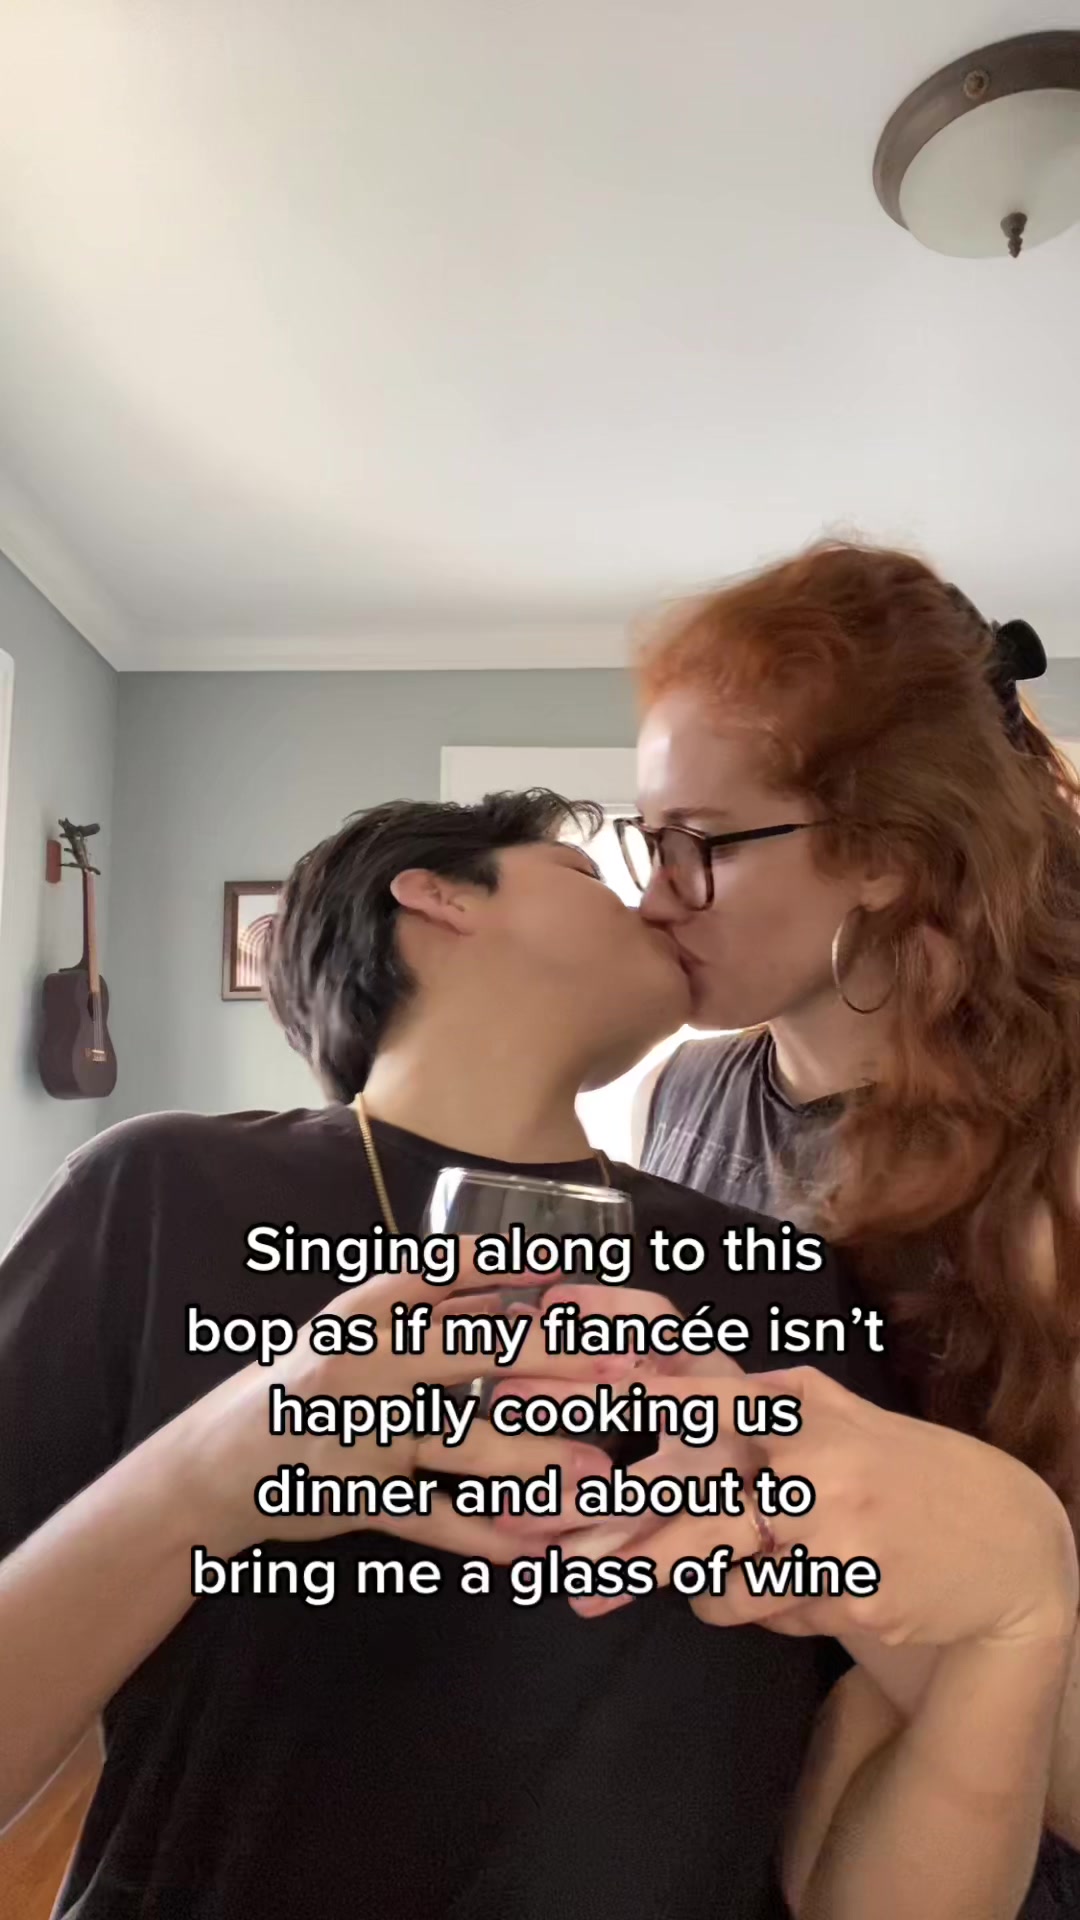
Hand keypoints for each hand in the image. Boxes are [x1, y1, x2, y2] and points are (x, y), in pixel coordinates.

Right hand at [172, 1252, 616, 1562]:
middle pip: (476, 1351)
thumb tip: (519, 1282)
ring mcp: (366, 1430)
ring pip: (466, 1443)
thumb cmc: (306, 1382)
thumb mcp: (355, 1327)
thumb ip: (432, 1306)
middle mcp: (370, 1360)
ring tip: (600, 1475)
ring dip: (538, 1462)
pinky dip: (486, 1536)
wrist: (218, 1463)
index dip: (514, 1271)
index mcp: (371, 1309)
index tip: (575, 1271)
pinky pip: (435, 1519)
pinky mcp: (360, 1495)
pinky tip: (534, 1548)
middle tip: (620, 1370)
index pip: (449, 1273)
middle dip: (555, 1360)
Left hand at [564, 1363, 1078, 1649]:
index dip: (658, 1399)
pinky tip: (800, 1591)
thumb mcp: (848, 1419)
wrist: (1008, 1552)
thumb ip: (769, 1403)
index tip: (599, 1396)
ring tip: (701, 1579)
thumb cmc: (910, 1476)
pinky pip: (768, 1612)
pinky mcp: (850, 1600)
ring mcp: (837, 1538)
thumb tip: (672, 1376)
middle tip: (573, 1567)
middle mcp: (821, 1469)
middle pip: (701, 1506)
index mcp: (815, 1416)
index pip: (721, 1404)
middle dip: (631, 1539)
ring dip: (701, 1585)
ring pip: (723, 1576)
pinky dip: (764, 1608)